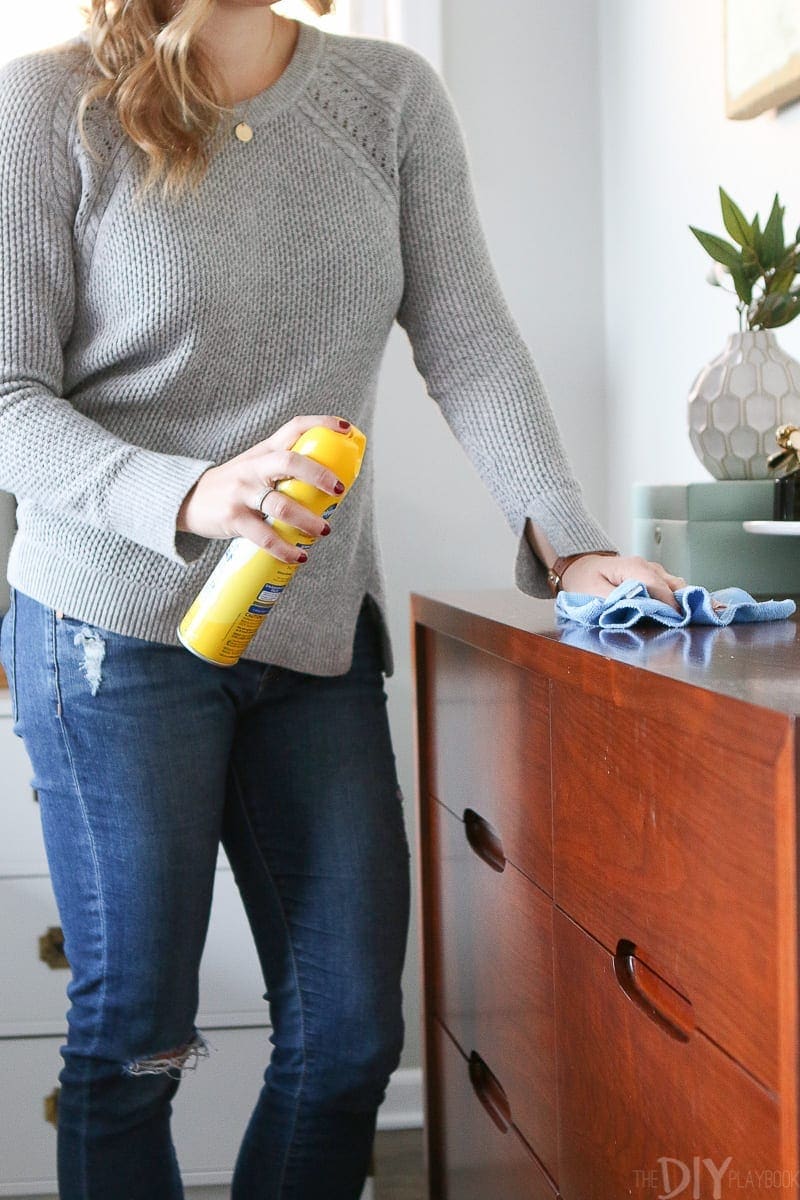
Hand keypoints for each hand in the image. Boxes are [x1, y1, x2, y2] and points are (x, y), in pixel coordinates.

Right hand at [177, 414, 350, 562]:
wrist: (187, 500)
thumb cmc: (232, 485)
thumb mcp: (254, 467)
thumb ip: (283, 470)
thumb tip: (328, 486)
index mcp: (264, 452)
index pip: (294, 428)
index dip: (321, 424)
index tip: (346, 428)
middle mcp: (254, 468)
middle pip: (290, 462)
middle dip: (319, 475)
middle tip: (338, 491)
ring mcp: (242, 492)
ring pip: (282, 505)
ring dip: (308, 520)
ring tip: (324, 531)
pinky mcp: (234, 518)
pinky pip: (264, 536)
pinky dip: (286, 549)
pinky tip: (299, 557)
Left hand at [560, 554, 686, 611]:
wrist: (581, 567)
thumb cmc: (585, 579)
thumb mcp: (592, 591)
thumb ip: (615, 600)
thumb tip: (637, 609)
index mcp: (633, 567)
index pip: (657, 585)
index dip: (668, 605)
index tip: (674, 623)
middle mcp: (648, 566)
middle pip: (673, 585)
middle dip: (680, 606)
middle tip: (681, 626)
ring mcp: (653, 571)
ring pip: (676, 586)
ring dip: (679, 603)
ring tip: (680, 621)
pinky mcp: (655, 578)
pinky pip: (671, 588)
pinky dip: (675, 601)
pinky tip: (673, 614)